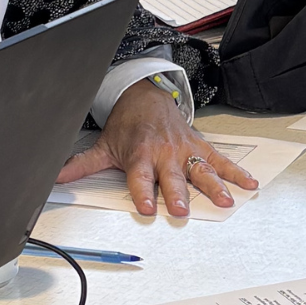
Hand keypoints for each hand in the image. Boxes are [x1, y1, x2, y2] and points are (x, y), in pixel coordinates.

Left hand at [58, 80, 261, 218]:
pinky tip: (250, 184)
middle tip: (182, 210)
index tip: (146, 208)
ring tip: (226, 201)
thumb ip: (81, 166)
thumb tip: (55, 179)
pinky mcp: (199, 147)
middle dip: (177, 194)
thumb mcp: (102, 145)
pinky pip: (220, 160)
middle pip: (172, 178)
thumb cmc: (127, 125)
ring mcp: (184, 151)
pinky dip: (236, 172)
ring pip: (201, 171)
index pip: (140, 178)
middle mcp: (164, 154)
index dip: (143, 193)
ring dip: (214, 186)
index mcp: (139, 155)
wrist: (145, 95)